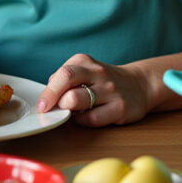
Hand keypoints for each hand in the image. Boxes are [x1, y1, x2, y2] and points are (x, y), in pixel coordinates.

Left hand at [36, 54, 151, 125]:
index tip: (41, 105)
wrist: (140, 85)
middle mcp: (97, 73)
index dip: (47, 92)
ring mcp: (110, 90)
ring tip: (71, 112)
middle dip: (51, 97)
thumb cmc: (103, 81)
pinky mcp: (120, 108)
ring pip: (76, 100)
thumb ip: (63, 80)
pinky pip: (91, 119)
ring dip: (68, 110)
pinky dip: (83, 121)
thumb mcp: (83, 71)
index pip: (60, 74)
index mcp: (84, 61)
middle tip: (46, 110)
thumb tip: (46, 96)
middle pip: (66, 79)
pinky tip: (86, 117)